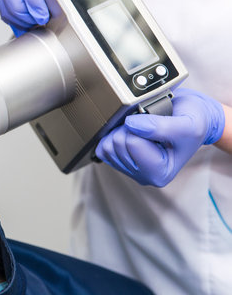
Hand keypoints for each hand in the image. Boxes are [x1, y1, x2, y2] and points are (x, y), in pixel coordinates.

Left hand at [95, 88, 224, 186]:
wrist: (189, 118)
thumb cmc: (193, 123)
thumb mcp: (187, 125)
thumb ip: (160, 127)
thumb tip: (131, 125)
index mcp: (159, 174)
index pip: (132, 144)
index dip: (142, 125)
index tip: (158, 124)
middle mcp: (142, 176)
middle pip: (116, 144)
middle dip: (130, 127)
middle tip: (150, 124)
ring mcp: (129, 169)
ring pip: (107, 144)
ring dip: (122, 129)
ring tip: (143, 127)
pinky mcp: (118, 160)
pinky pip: (101, 146)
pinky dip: (113, 133)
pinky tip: (131, 132)